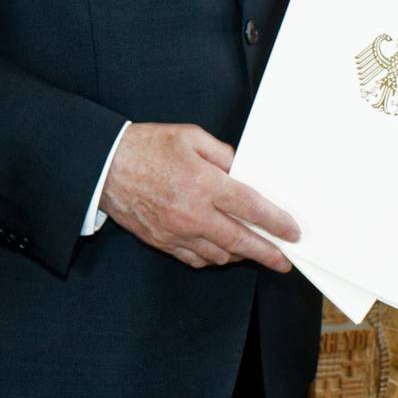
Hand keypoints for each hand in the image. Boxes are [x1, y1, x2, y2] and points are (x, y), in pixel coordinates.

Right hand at [98, 123, 297, 271]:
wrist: (104, 167)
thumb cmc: (146, 147)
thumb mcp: (190, 136)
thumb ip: (222, 154)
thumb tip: (244, 170)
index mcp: (203, 183)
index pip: (251, 207)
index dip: (276, 222)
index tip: (292, 232)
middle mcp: (193, 213)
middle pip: (241, 241)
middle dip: (268, 253)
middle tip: (284, 261)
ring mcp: (177, 232)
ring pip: (220, 255)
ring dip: (240, 255)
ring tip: (254, 250)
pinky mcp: (163, 242)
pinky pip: (196, 259)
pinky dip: (213, 258)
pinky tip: (221, 250)